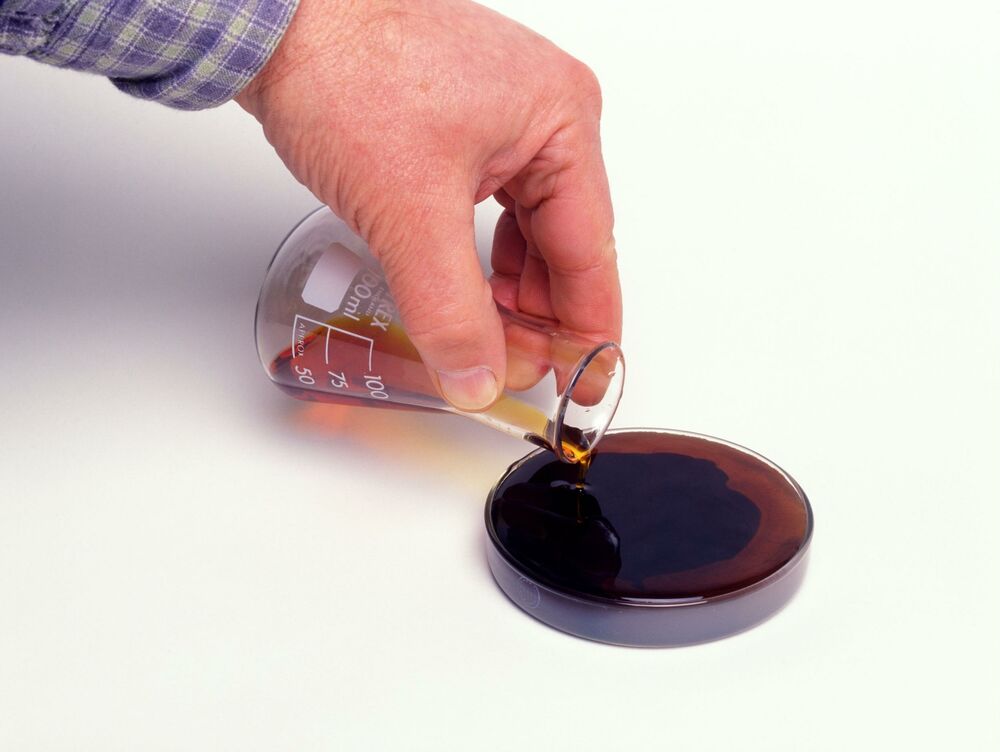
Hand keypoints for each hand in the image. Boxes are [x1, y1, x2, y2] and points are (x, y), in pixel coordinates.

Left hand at [236, 0, 621, 410]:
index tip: (582, 384)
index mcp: (561, 123)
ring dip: (510, 292)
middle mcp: (544, 118)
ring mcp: (502, 121)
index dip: (586, 329)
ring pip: (528, 232)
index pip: (590, 252)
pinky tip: (466, 291)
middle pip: (563, 245)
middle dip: (540, 316)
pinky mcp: (460, 129)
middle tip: (515, 372)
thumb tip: (478, 377)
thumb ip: (450, 309)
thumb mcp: (409, 212)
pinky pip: (492, 211)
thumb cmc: (345, 70)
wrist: (273, 20)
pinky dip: (482, 259)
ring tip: (489, 343)